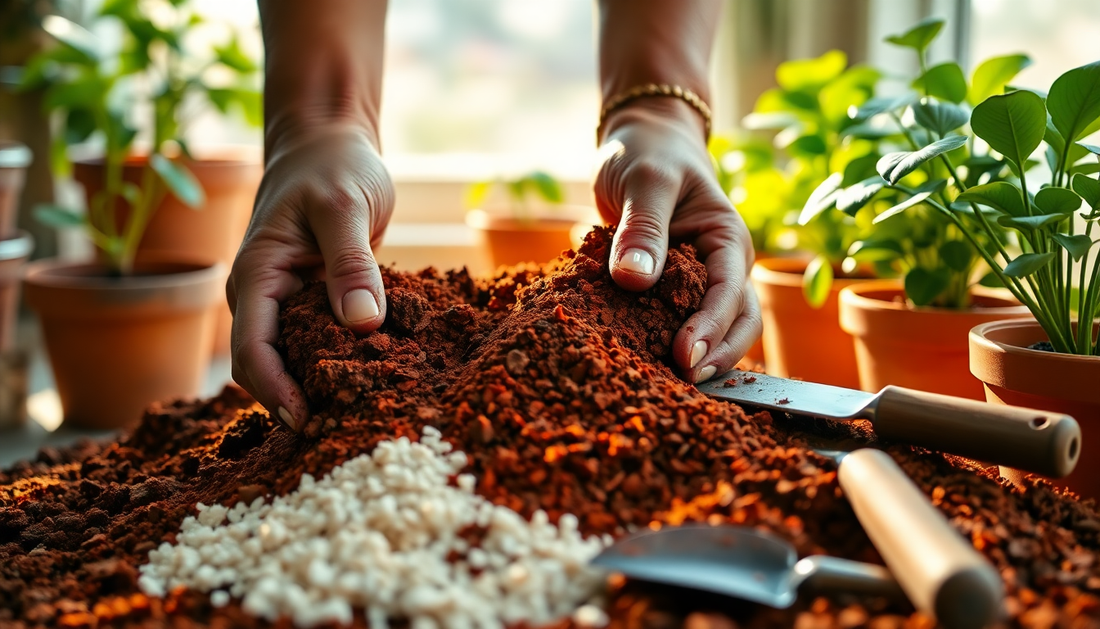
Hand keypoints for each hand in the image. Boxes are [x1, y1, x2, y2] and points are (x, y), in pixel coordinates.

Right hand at [226, 125, 393, 429]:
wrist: (331, 143)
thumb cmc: (334, 166)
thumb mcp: (346, 208)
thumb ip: (353, 263)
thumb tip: (362, 325)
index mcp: (256, 276)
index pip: (253, 350)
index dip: (276, 391)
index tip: (308, 422)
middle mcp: (262, 297)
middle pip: (266, 368)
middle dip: (296, 401)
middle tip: (343, 434)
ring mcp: (286, 302)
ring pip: (293, 360)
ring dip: (318, 388)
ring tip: (361, 416)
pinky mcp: (313, 302)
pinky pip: (320, 343)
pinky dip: (339, 363)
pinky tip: (374, 382)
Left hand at [595, 98, 760, 382]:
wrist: (642, 144)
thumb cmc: (647, 154)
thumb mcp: (644, 180)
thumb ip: (641, 227)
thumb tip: (633, 279)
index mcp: (727, 238)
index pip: (729, 292)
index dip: (710, 328)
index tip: (684, 356)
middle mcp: (725, 266)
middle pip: (739, 323)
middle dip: (717, 355)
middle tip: (683, 382)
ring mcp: (704, 282)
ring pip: (719, 331)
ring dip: (703, 359)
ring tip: (673, 385)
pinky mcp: (676, 292)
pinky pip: (683, 325)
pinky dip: (674, 346)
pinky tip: (651, 366)